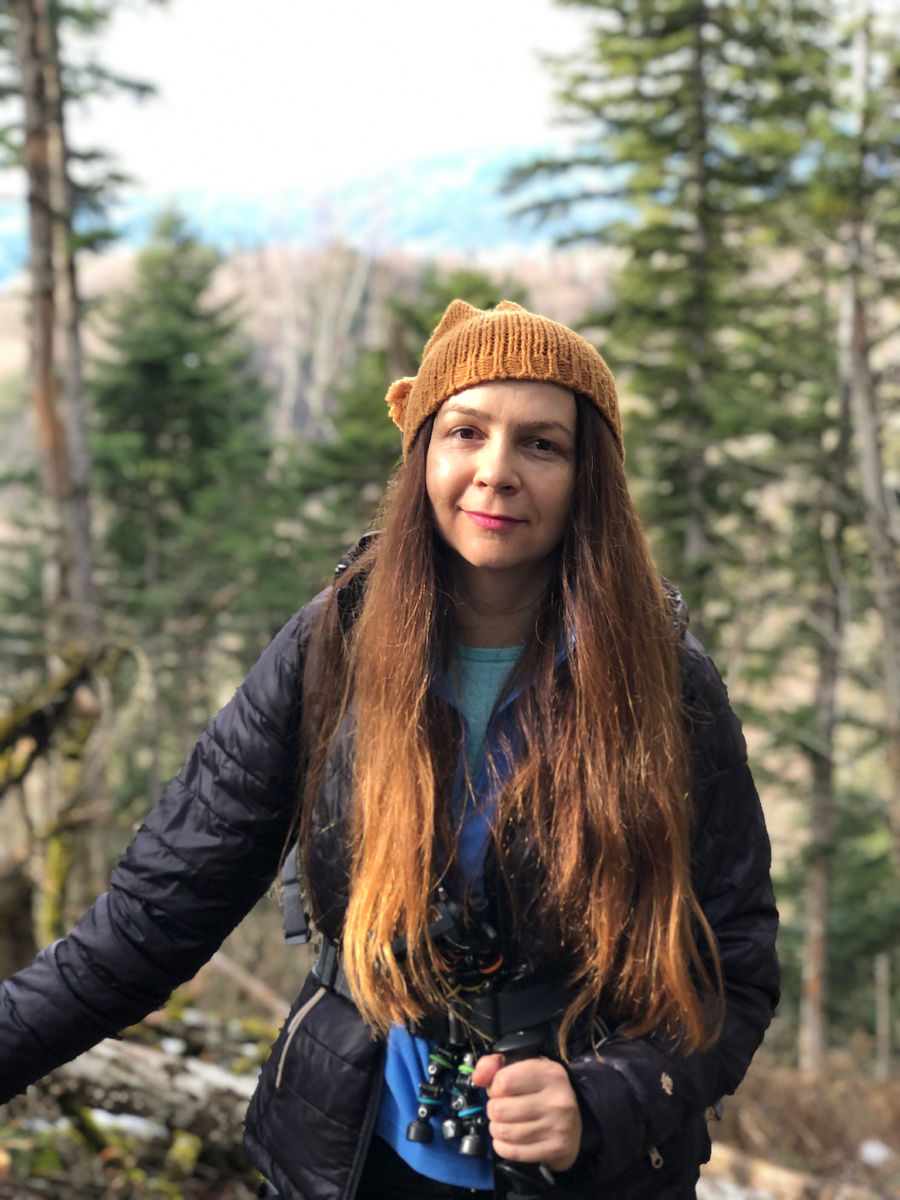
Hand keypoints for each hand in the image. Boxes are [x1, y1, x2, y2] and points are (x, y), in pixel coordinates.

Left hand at [471, 1053, 581, 1172]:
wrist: (573, 1124)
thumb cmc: (541, 1091)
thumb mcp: (522, 1067)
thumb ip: (494, 1064)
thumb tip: (477, 1078)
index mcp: (549, 1073)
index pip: (504, 1081)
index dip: (493, 1087)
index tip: (500, 1090)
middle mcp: (556, 1099)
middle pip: (500, 1109)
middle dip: (494, 1110)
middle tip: (501, 1109)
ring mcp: (558, 1126)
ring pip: (504, 1132)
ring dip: (496, 1128)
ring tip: (504, 1123)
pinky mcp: (555, 1149)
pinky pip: (512, 1152)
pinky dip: (502, 1147)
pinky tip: (507, 1140)